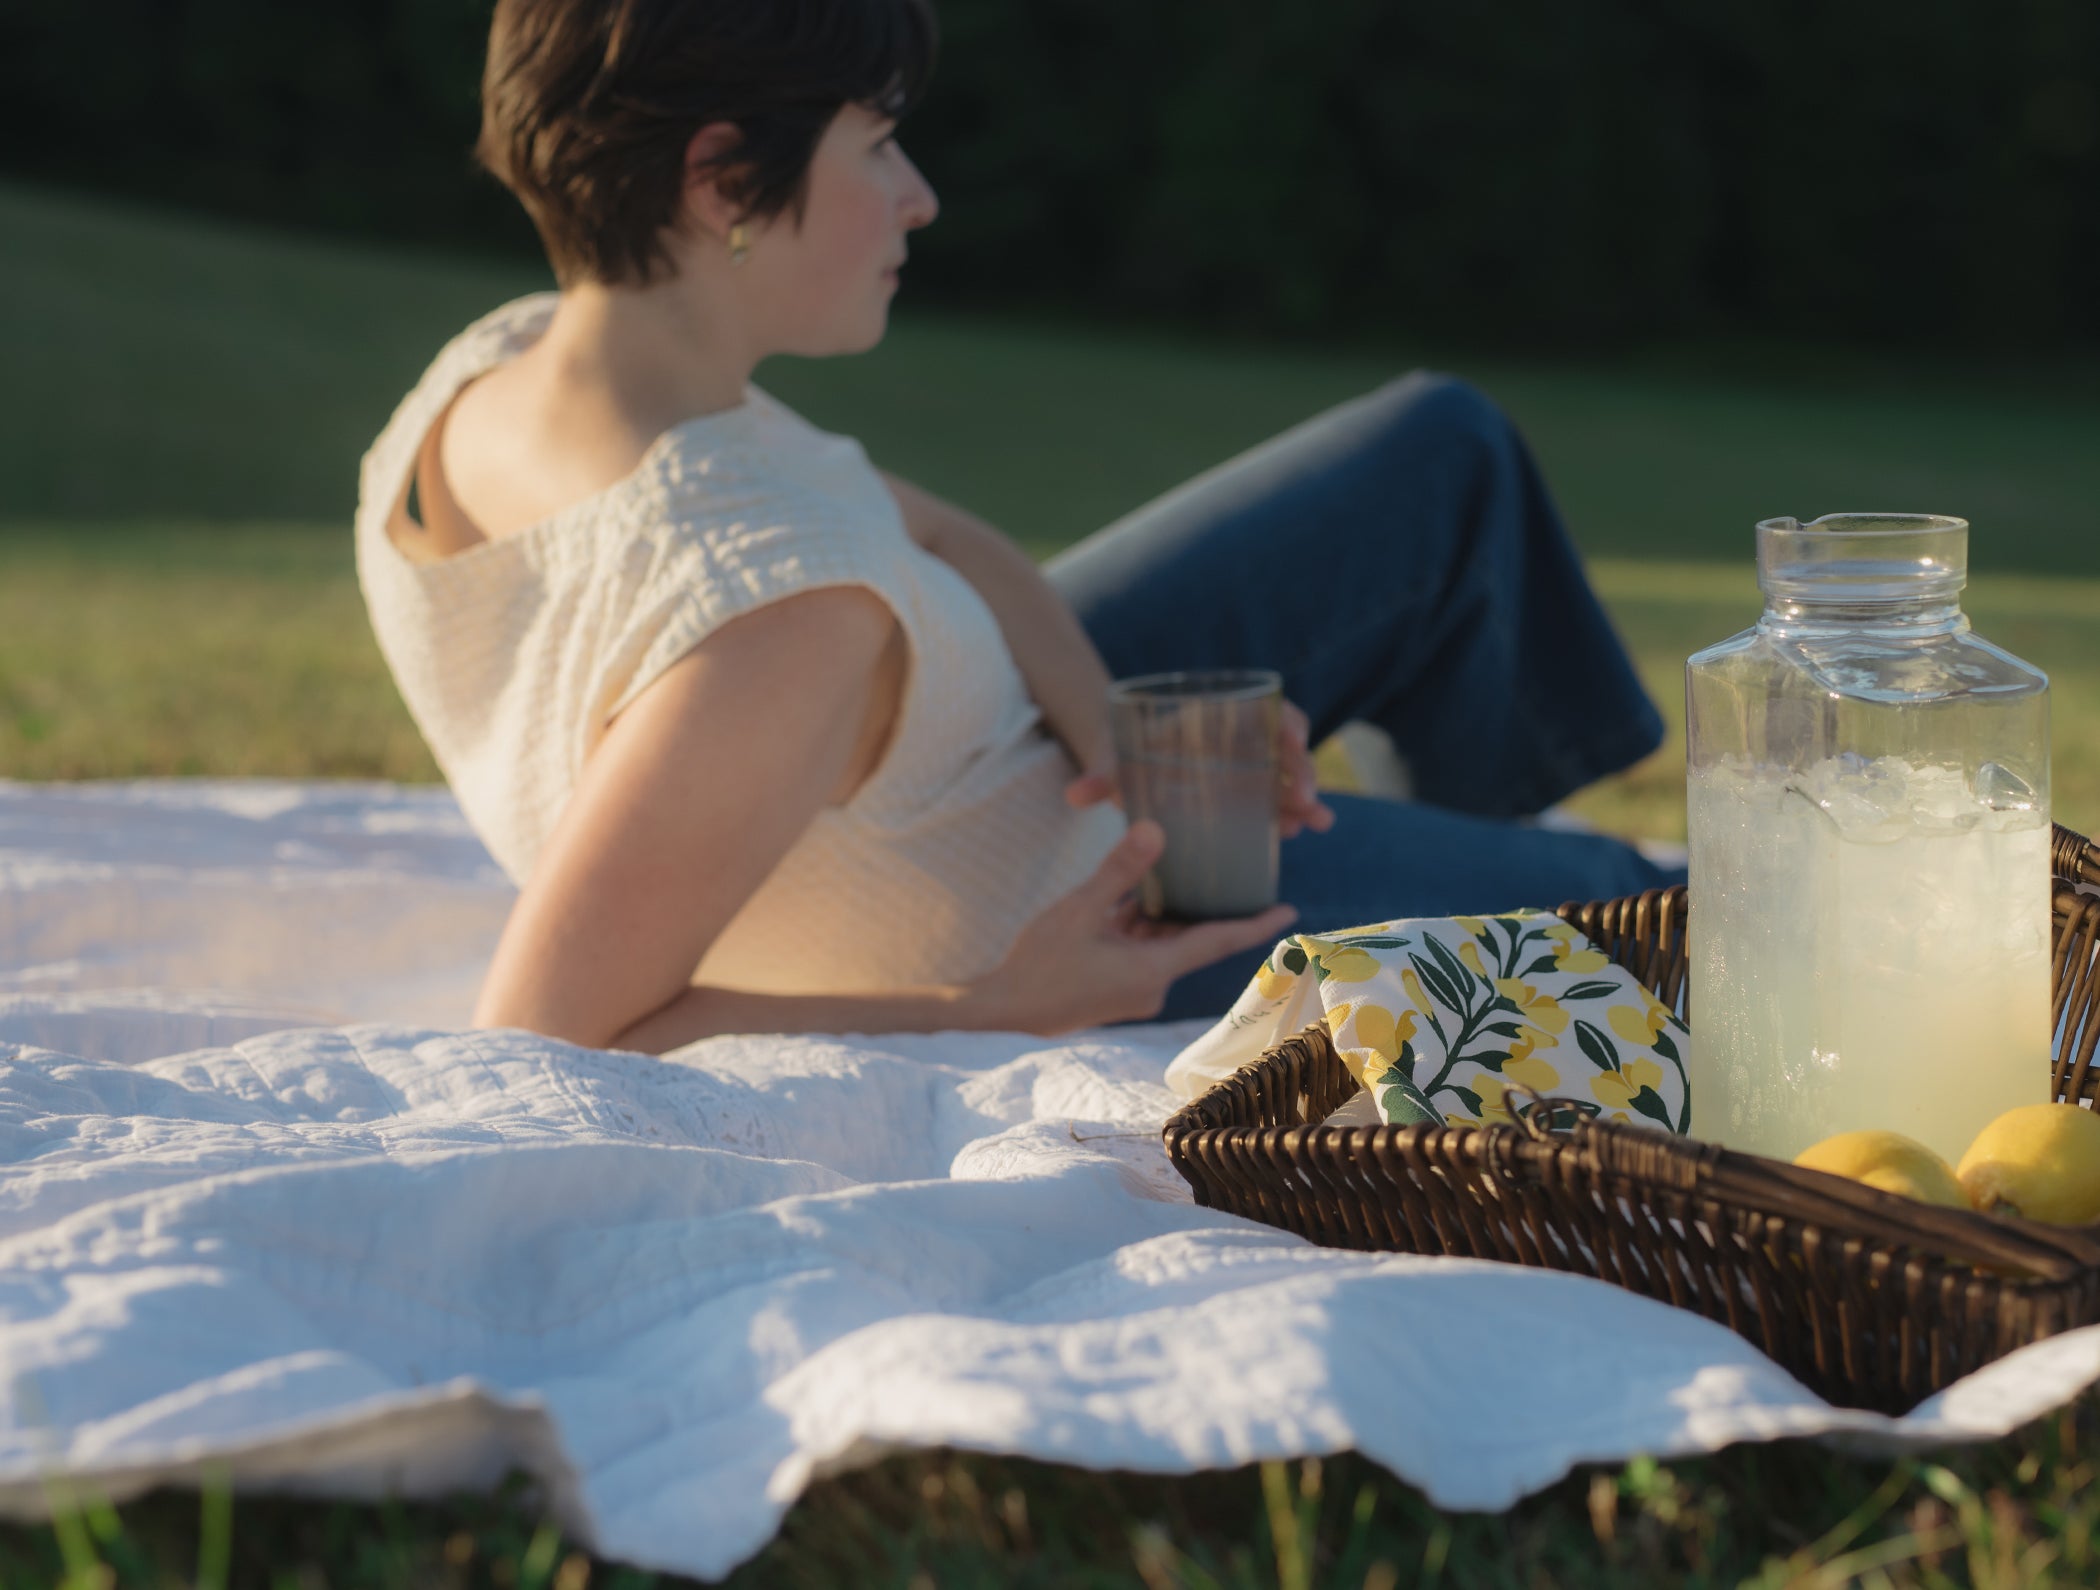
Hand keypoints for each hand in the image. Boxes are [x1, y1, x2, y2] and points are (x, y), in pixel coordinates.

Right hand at [968, 820, 1298, 1033]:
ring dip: (1162, 916)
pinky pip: (1141, 954)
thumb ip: (1120, 869)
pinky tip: (1128, 900)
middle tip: (1222, 867)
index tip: (1290, 911)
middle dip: (1200, 907)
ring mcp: (1134, 991)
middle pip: (1190, 939)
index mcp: (1155, 970)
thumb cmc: (1040, 966)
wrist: (1001, 1015)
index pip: (1218, 942)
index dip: (1256, 925)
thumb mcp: (1080, 909)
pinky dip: (1140, 929)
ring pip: (1162, 945)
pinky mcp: (1115, 991)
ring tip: (1169, 872)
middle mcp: (1153, 986)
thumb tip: (1154, 827)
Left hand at [1064, 699, 1336, 839]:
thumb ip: (1100, 776)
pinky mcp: (1244, 796)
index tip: (1293, 739)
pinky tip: (1300, 831)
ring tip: (1313, 822)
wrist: (1120, 760)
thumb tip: (1074, 796)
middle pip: (1284, 745)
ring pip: (1287, 776)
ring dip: (1304, 797)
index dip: (1284, 721)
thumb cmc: (1120, 750)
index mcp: (1213, 717)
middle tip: (1304, 799)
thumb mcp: (1114, 759)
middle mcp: (1237, 739)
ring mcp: (1245, 768)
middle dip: (1300, 771)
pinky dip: (1292, 814)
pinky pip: (1277, 801)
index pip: (1264, 709)